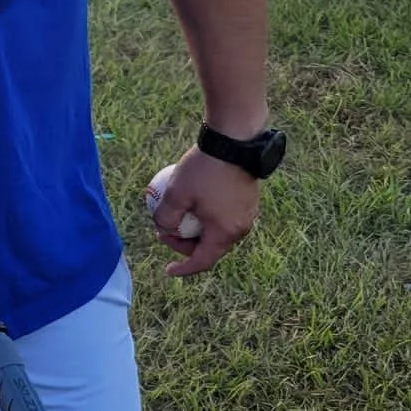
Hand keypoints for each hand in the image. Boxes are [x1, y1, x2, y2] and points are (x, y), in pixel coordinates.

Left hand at [151, 147, 260, 277]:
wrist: (235, 141)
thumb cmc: (204, 169)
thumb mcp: (176, 194)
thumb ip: (166, 218)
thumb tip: (163, 229)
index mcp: (225, 233)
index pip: (203, 261)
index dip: (184, 269)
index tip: (168, 270)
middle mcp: (241, 228)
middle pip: (210, 247)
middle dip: (184, 244)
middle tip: (163, 230)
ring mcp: (248, 214)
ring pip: (217, 231)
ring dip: (195, 229)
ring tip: (175, 216)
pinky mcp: (248, 200)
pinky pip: (225, 217)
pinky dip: (207, 217)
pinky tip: (191, 202)